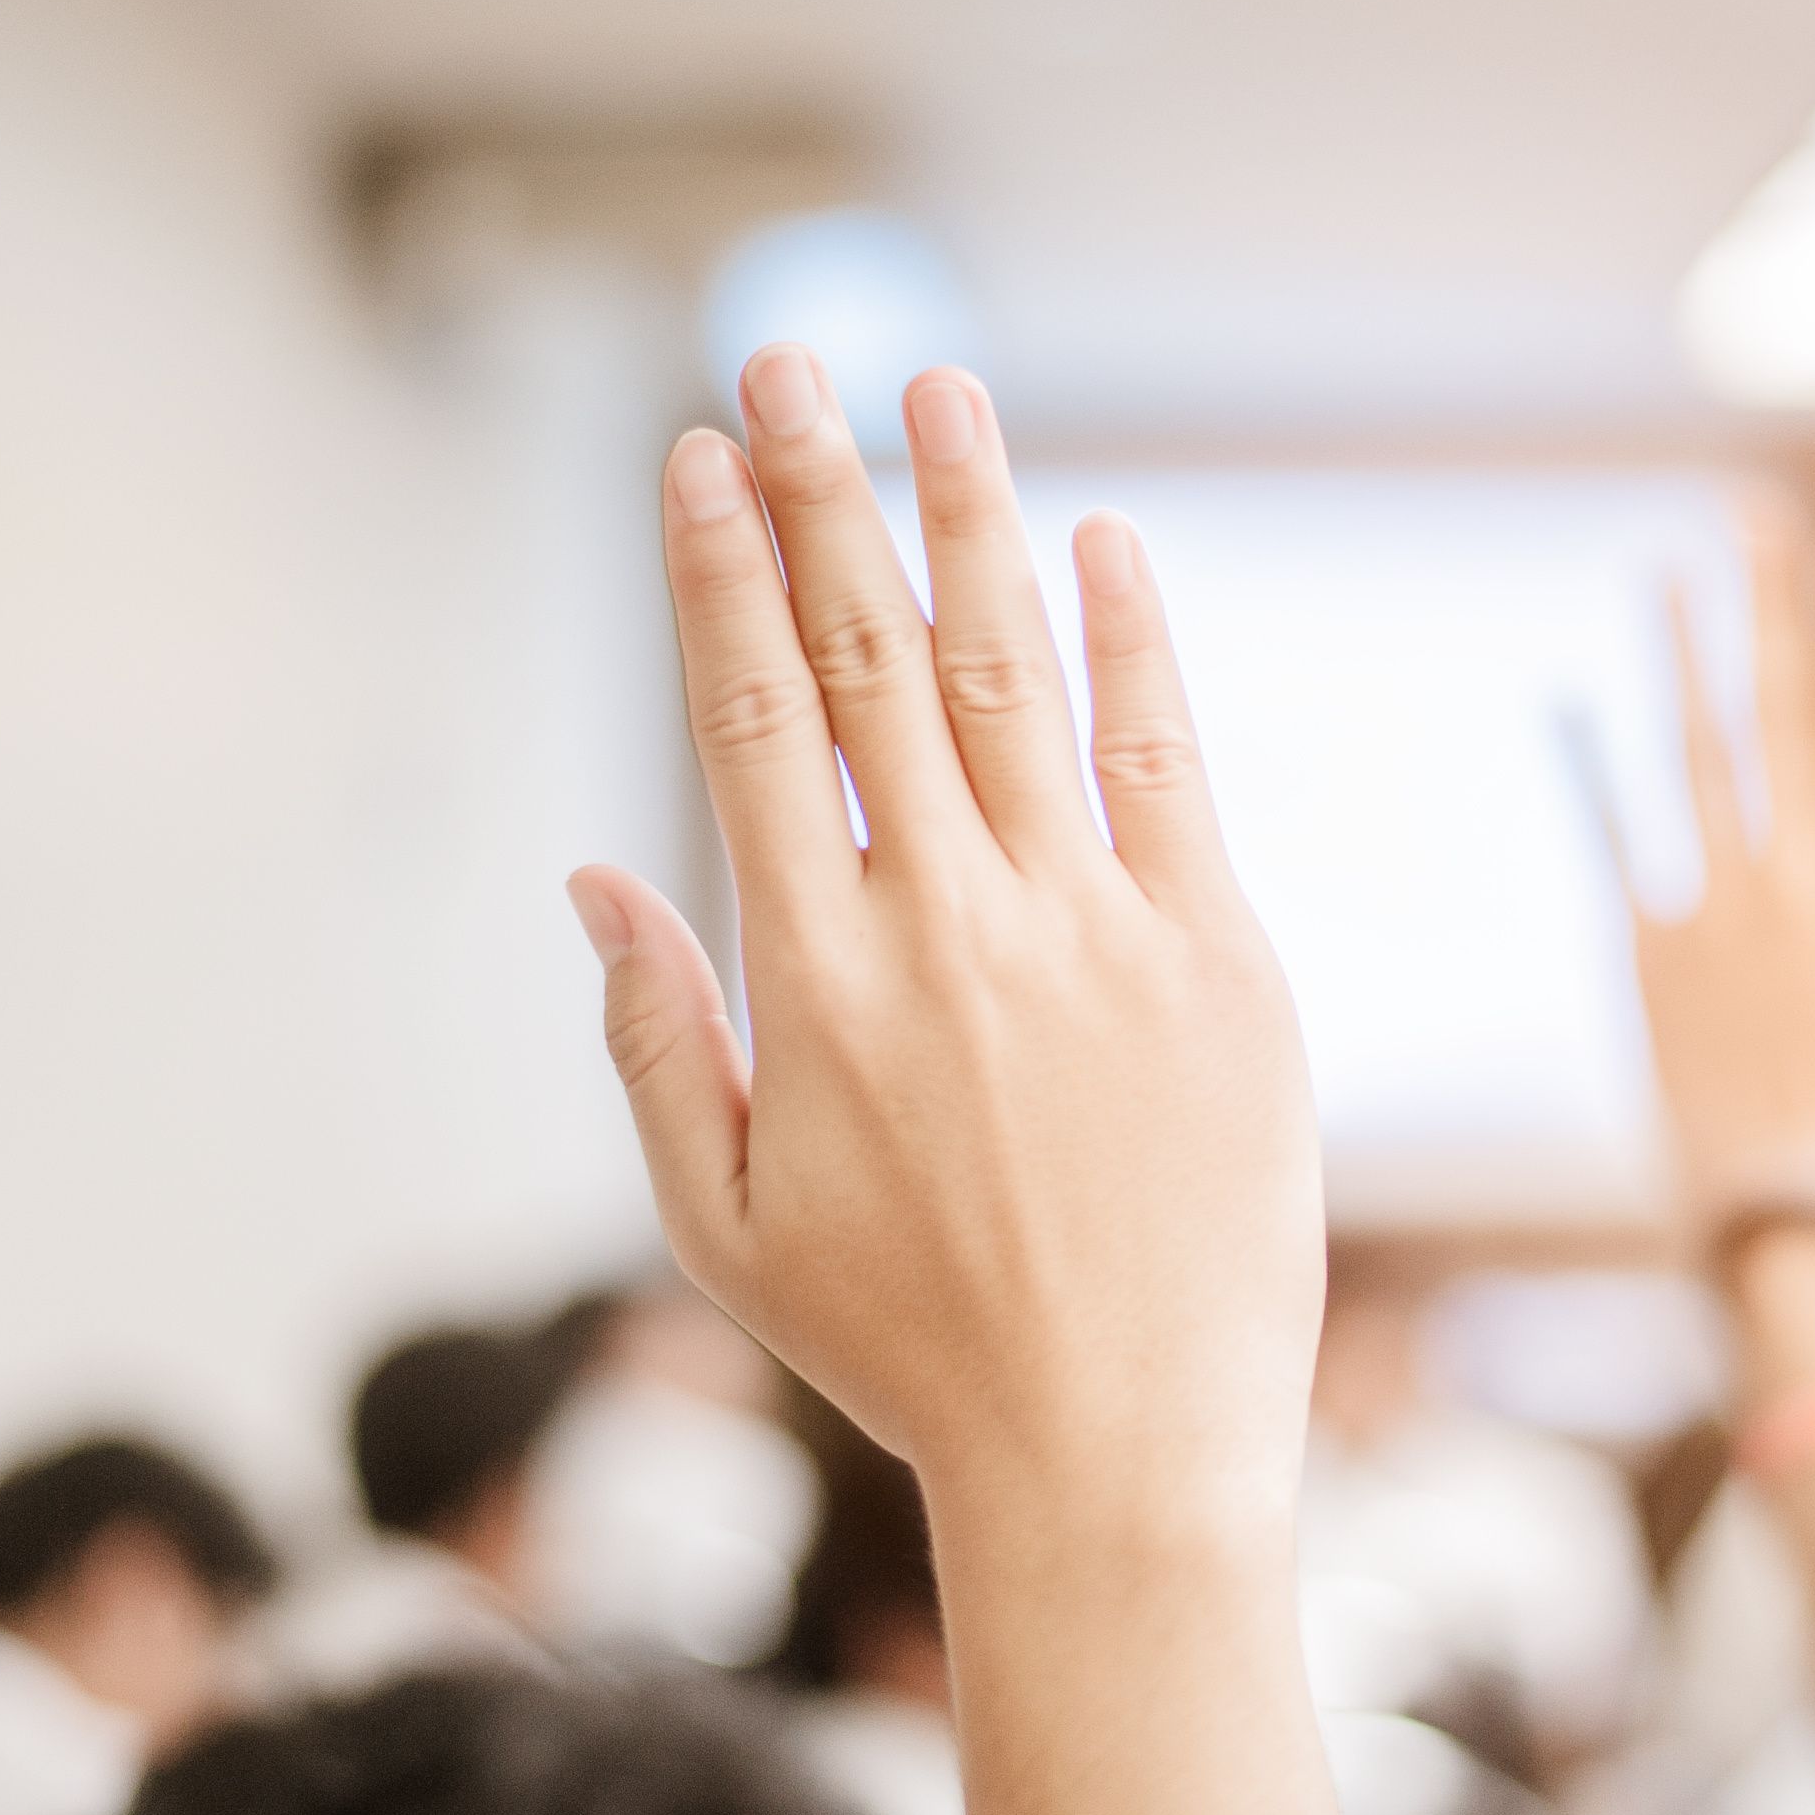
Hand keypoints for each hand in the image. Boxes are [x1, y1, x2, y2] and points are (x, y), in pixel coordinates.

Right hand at [567, 349, 1322, 1524]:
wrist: (1121, 1453)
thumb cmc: (914, 1353)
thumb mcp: (728, 1223)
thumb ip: (653, 1037)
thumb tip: (593, 871)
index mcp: (815, 977)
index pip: (750, 717)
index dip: (720, 570)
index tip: (696, 454)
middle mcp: (947, 921)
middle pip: (869, 657)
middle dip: (821, 492)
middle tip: (788, 360)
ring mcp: (1094, 929)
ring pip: (1015, 676)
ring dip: (970, 521)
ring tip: (937, 393)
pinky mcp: (1221, 958)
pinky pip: (1172, 764)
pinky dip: (1135, 644)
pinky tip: (1104, 543)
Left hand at [1628, 503, 1814, 1211]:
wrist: (1798, 1206)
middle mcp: (1795, 879)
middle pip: (1781, 715)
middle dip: (1770, 608)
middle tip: (1754, 514)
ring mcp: (1715, 912)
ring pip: (1695, 757)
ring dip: (1682, 660)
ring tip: (1671, 574)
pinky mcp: (1648, 953)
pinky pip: (1616, 842)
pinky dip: (1591, 770)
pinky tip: (1568, 701)